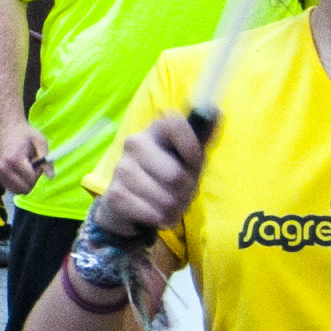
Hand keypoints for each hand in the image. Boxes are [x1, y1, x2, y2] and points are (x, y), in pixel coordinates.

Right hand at [0, 121, 53, 197]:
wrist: (7, 128)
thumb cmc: (25, 134)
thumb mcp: (40, 141)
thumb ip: (47, 160)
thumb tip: (51, 177)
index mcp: (14, 159)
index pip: (31, 180)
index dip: (38, 171)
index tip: (37, 159)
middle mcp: (3, 168)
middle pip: (25, 188)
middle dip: (32, 179)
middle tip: (31, 164)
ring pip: (19, 191)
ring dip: (25, 181)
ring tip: (25, 166)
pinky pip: (13, 189)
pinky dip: (19, 182)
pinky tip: (19, 169)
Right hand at [92, 112, 208, 245]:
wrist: (128, 204)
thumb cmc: (166, 175)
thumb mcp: (188, 157)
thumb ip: (201, 136)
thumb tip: (216, 110)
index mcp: (156, 130)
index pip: (176, 125)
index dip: (193, 149)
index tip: (195, 164)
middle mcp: (135, 143)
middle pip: (176, 175)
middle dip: (187, 192)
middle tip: (182, 192)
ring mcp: (121, 169)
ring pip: (166, 199)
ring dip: (175, 209)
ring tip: (169, 205)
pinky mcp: (115, 195)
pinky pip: (152, 213)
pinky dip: (160, 220)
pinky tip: (156, 215)